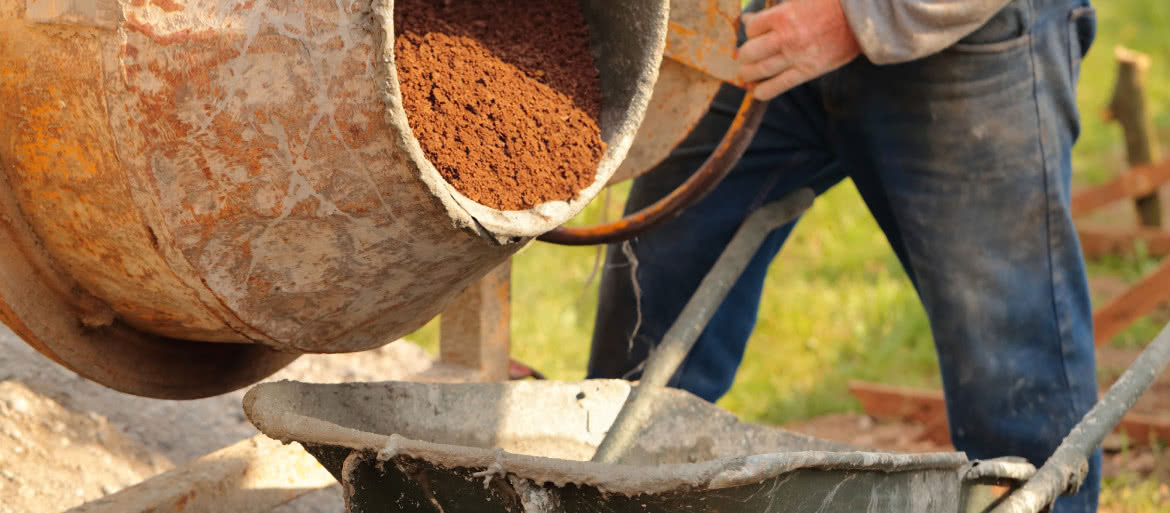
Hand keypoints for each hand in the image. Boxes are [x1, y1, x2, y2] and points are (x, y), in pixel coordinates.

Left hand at [738, 0, 861, 99]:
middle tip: (745, 57)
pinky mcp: (807, 71)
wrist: (859, 19)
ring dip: (749, 74)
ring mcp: (795, 56)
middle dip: (744, 55)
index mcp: (782, 16)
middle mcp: (785, 37)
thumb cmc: (831, 5)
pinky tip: (758, 92)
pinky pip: (779, 86)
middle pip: (750, 51)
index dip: (749, 30)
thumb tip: (750, 19)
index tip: (752, 32)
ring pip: (760, 70)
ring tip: (748, 74)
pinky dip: (764, 91)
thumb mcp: (800, 0)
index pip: (751, 27)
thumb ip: (776, 10)